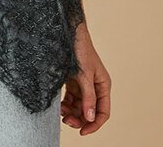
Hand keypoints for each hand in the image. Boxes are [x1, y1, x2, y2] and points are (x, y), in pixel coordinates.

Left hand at [61, 21, 111, 135]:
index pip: (103, 112)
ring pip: (79, 106)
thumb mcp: (84, 74)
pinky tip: (60, 105)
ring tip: (61, 113)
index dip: (94, 124)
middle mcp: (94, 86)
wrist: (66, 31)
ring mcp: (82, 84)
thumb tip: (90, 117)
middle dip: (80, 119)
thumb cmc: (79, 48)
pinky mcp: (72, 80)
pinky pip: (70, 98)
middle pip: (89, 111)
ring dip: (71, 112)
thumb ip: (88, 96)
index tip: (82, 132)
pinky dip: (66, 104)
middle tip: (67, 121)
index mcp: (103, 85)